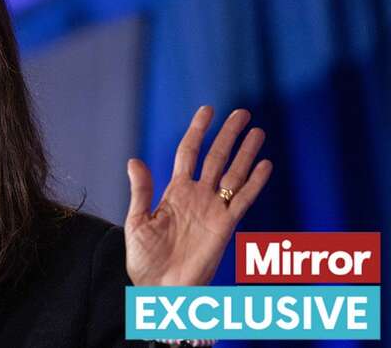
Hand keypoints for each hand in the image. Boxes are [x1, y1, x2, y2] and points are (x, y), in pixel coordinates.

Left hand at [124, 106, 272, 285]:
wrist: (159, 289)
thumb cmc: (144, 259)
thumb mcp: (137, 222)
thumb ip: (141, 191)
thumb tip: (134, 160)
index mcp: (174, 192)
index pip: (188, 152)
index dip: (198, 131)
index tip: (207, 110)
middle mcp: (196, 196)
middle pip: (215, 157)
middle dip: (228, 135)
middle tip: (242, 113)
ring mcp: (212, 210)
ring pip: (233, 174)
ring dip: (245, 153)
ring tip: (257, 131)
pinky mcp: (225, 226)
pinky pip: (242, 200)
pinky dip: (255, 182)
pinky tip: (265, 164)